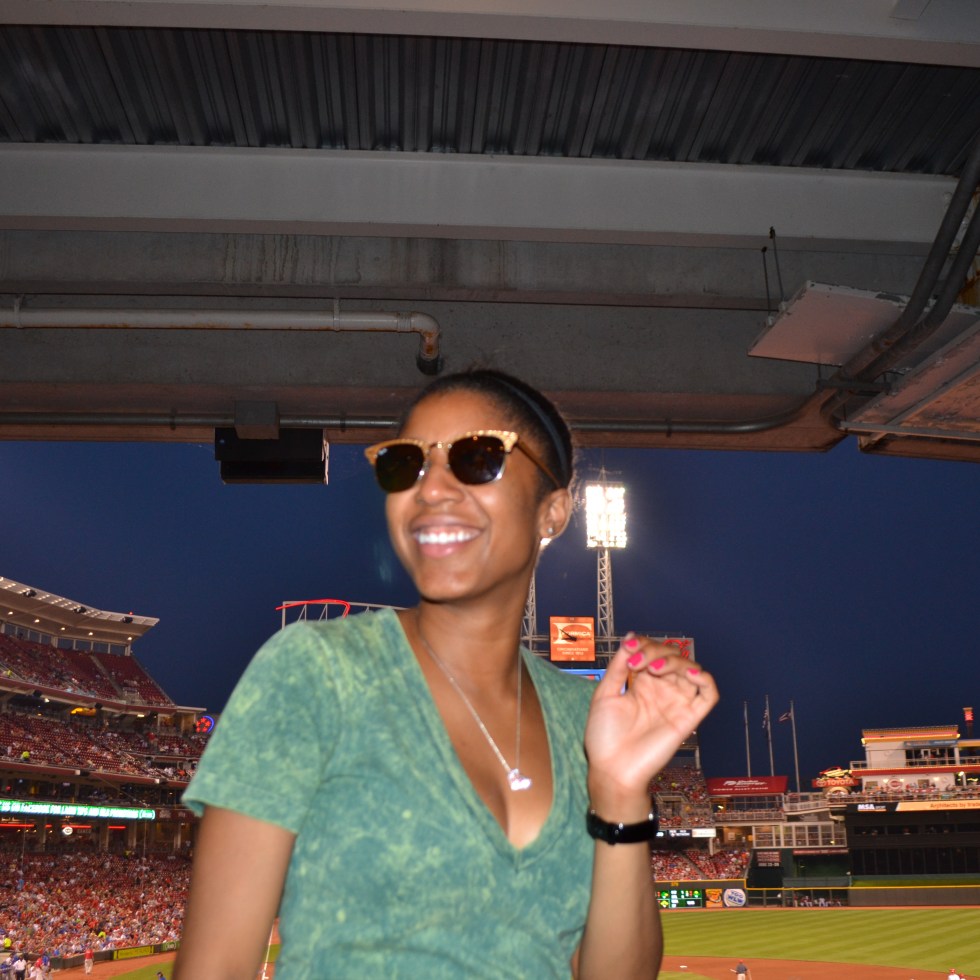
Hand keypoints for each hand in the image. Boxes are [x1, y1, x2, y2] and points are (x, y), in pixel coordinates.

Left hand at [584, 634, 718, 818]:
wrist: (611, 769)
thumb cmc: (605, 736)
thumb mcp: (606, 693)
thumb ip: (619, 666)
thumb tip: (631, 636)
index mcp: (642, 682)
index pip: (654, 651)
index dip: (644, 643)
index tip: (629, 648)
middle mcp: (662, 689)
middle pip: (672, 656)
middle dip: (655, 650)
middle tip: (637, 663)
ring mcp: (676, 702)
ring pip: (691, 669)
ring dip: (675, 660)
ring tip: (654, 668)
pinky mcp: (689, 718)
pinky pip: (709, 694)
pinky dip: (705, 679)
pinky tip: (689, 673)